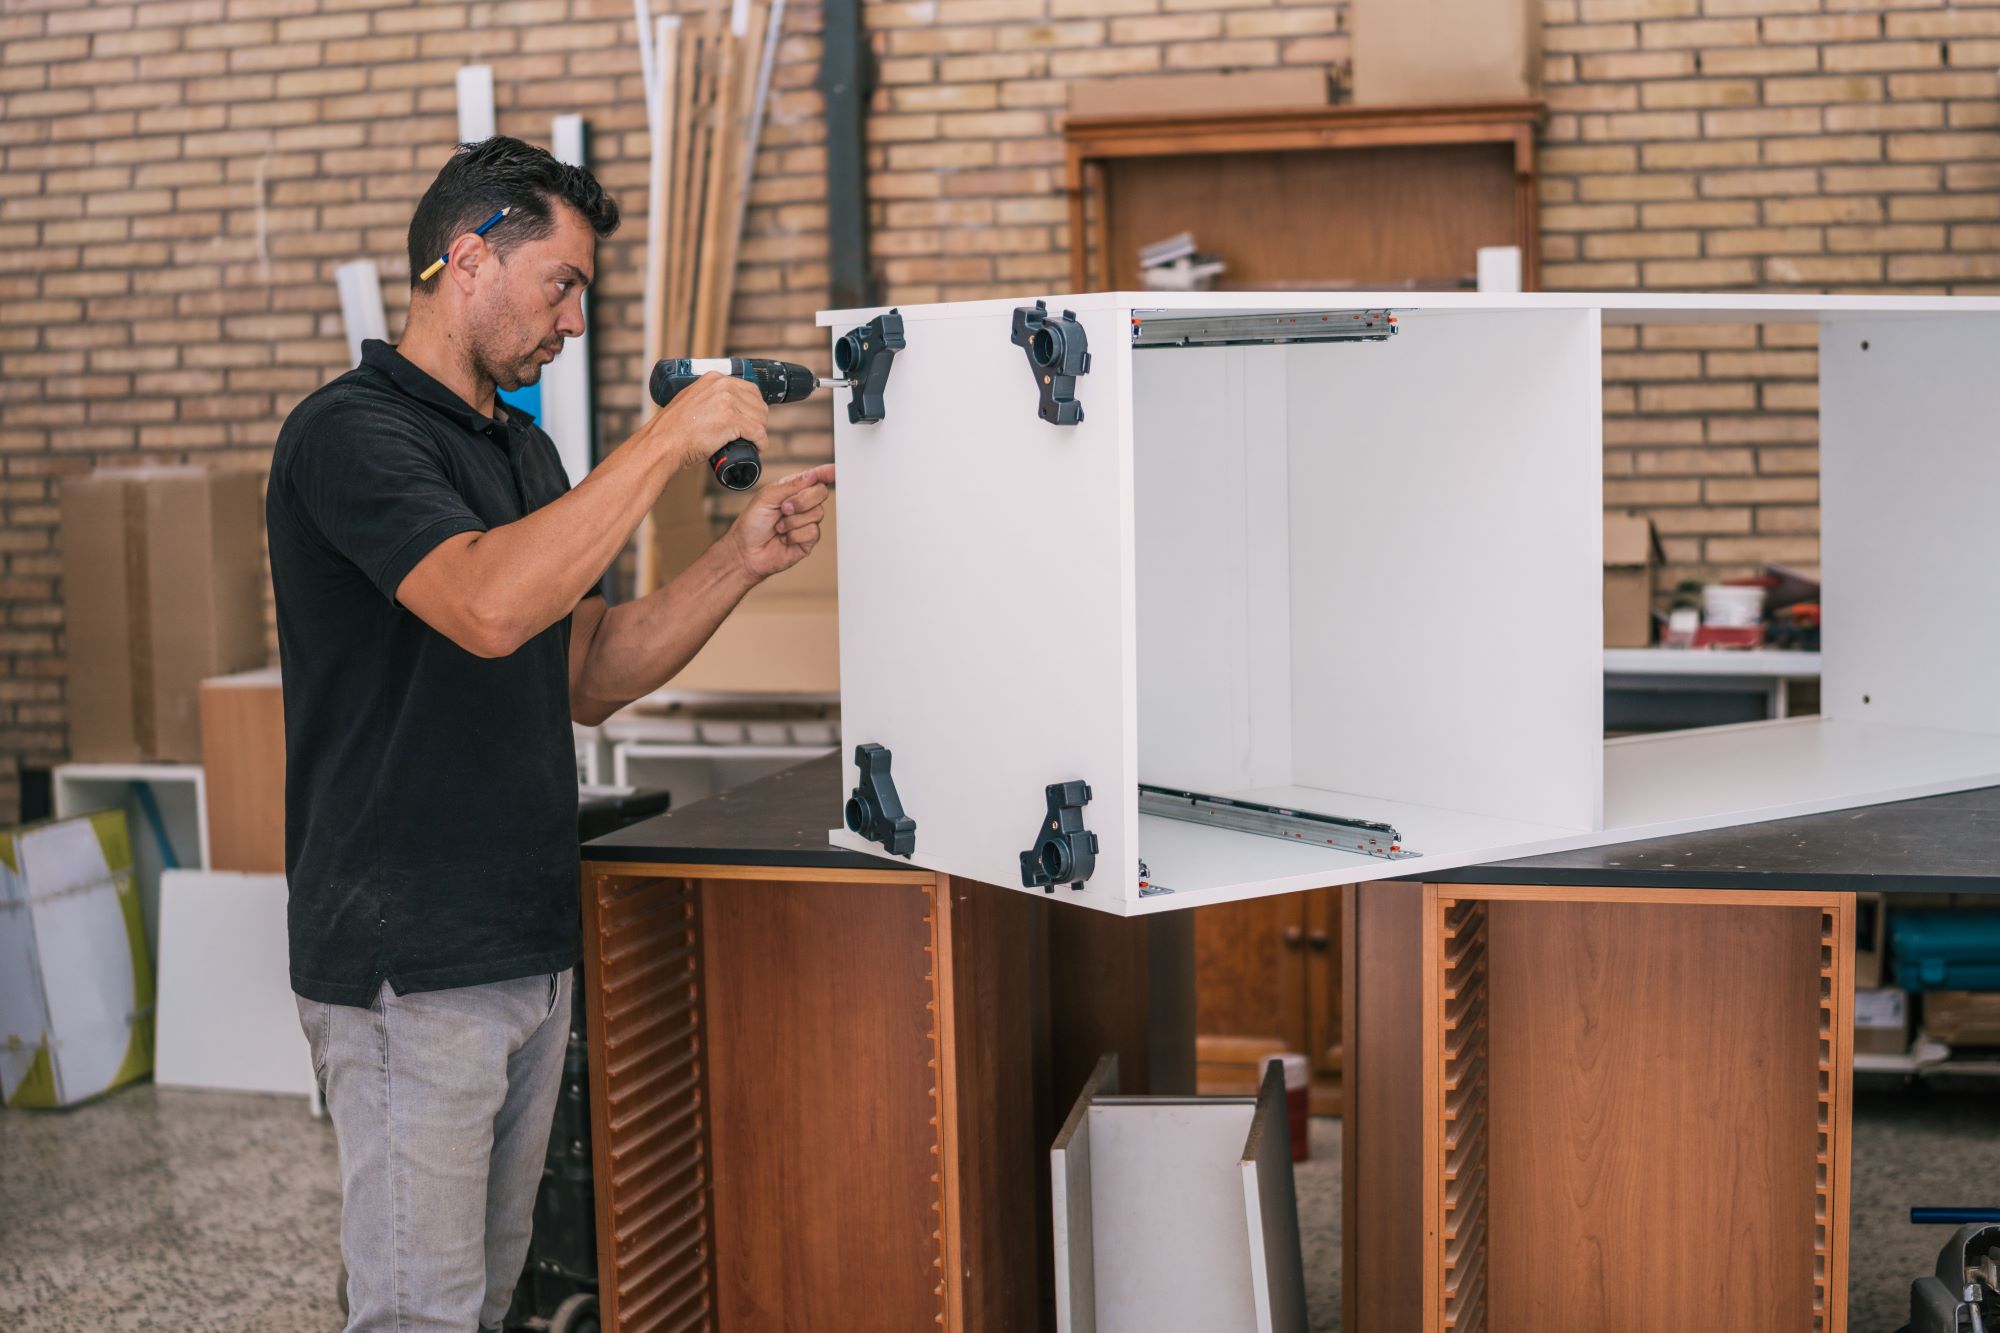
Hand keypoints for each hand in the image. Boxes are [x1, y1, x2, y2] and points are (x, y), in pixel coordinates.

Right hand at [642, 373, 769, 473]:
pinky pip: (757, 431)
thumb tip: (721, 409)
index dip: (754, 407)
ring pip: (760, 417)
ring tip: (752, 442)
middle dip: (759, 420)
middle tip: (752, 434)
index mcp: (713, 378)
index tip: (752, 419)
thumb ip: (707, 398)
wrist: (663, 442)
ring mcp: (727, 401)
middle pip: (758, 402)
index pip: (749, 389)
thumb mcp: (691, 401)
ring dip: (760, 431)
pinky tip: (758, 447)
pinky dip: (761, 442)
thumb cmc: (674, 429)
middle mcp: (722, 385)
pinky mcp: (730, 419)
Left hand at [727, 464, 833, 580]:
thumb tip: (812, 475)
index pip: (814, 478)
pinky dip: (795, 535)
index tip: (834, 469)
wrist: (746, 551)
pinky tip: (784, 538)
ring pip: (818, 513)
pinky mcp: (809, 540)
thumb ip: (791, 485)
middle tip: (784, 508)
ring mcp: (807, 522)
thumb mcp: (767, 497)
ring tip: (778, 527)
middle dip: (801, 501)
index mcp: (792, 489)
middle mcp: (803, 504)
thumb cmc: (752, 523)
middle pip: (821, 493)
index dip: (825, 472)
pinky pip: (813, 532)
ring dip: (793, 521)